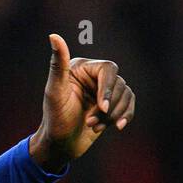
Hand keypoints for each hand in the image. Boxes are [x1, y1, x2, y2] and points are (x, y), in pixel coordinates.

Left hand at [29, 33, 134, 170]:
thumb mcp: (54, 93)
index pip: (108, 69)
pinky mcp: (111, 104)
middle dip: (108, 107)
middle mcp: (95, 76)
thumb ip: (57, 65)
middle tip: (90, 123)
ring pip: (126, 95)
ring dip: (112, 116)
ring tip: (92, 127)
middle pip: (118, 83)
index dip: (108, 88)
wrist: (58, 146)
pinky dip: (125, 116)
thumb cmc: (54, 119)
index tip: (102, 108)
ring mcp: (104, 91)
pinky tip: (118, 127)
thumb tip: (53, 36)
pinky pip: (129, 104)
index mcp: (82, 68)